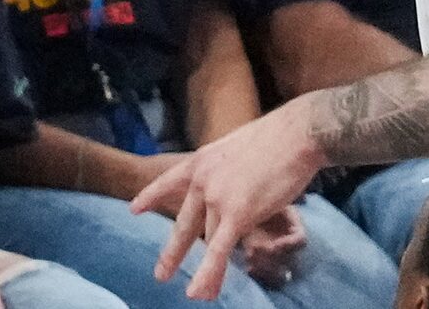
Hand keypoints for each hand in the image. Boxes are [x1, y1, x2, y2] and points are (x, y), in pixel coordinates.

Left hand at [135, 99, 324, 300]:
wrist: (294, 135)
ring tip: (201, 295)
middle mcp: (202, 181)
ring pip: (209, 242)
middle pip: (184, 224)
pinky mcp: (237, 214)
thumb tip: (228, 188)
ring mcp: (216, 198)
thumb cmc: (275, 139)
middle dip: (172, 253)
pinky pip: (218, 251)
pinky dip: (208, 274)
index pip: (168, 182)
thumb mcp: (235, 149)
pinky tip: (199, 293)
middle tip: (161, 274)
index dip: (151, 196)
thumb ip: (225, 171)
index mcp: (200, 161)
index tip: (134, 210)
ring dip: (206, 272)